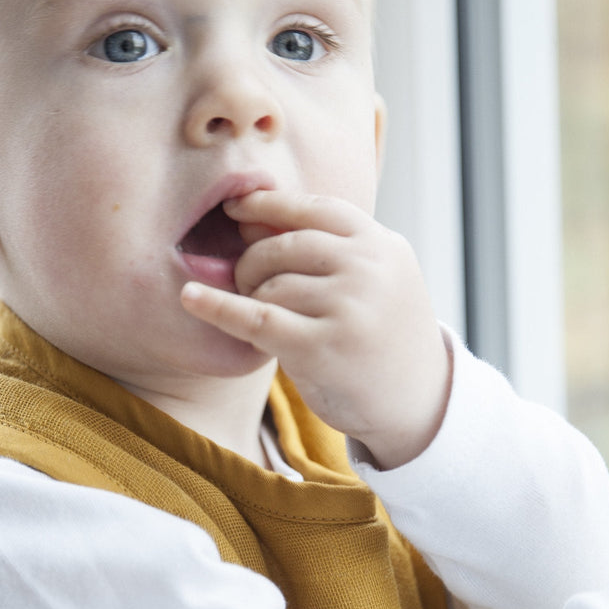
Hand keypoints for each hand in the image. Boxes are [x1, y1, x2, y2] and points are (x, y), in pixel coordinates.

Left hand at [180, 189, 450, 468]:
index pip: (315, 209)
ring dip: (254, 301)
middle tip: (250, 285)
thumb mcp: (374, 280)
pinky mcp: (321, 349)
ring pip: (269, 285)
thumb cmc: (383, 338)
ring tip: (270, 323)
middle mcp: (368, 271)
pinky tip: (190, 299)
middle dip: (254, 262)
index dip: (269, 205)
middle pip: (284, 245)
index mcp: (382, 245)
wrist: (418, 403)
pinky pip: (255, 319)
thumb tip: (246, 216)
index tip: (235, 207)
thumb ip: (325, 248)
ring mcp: (347, 308)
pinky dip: (218, 307)